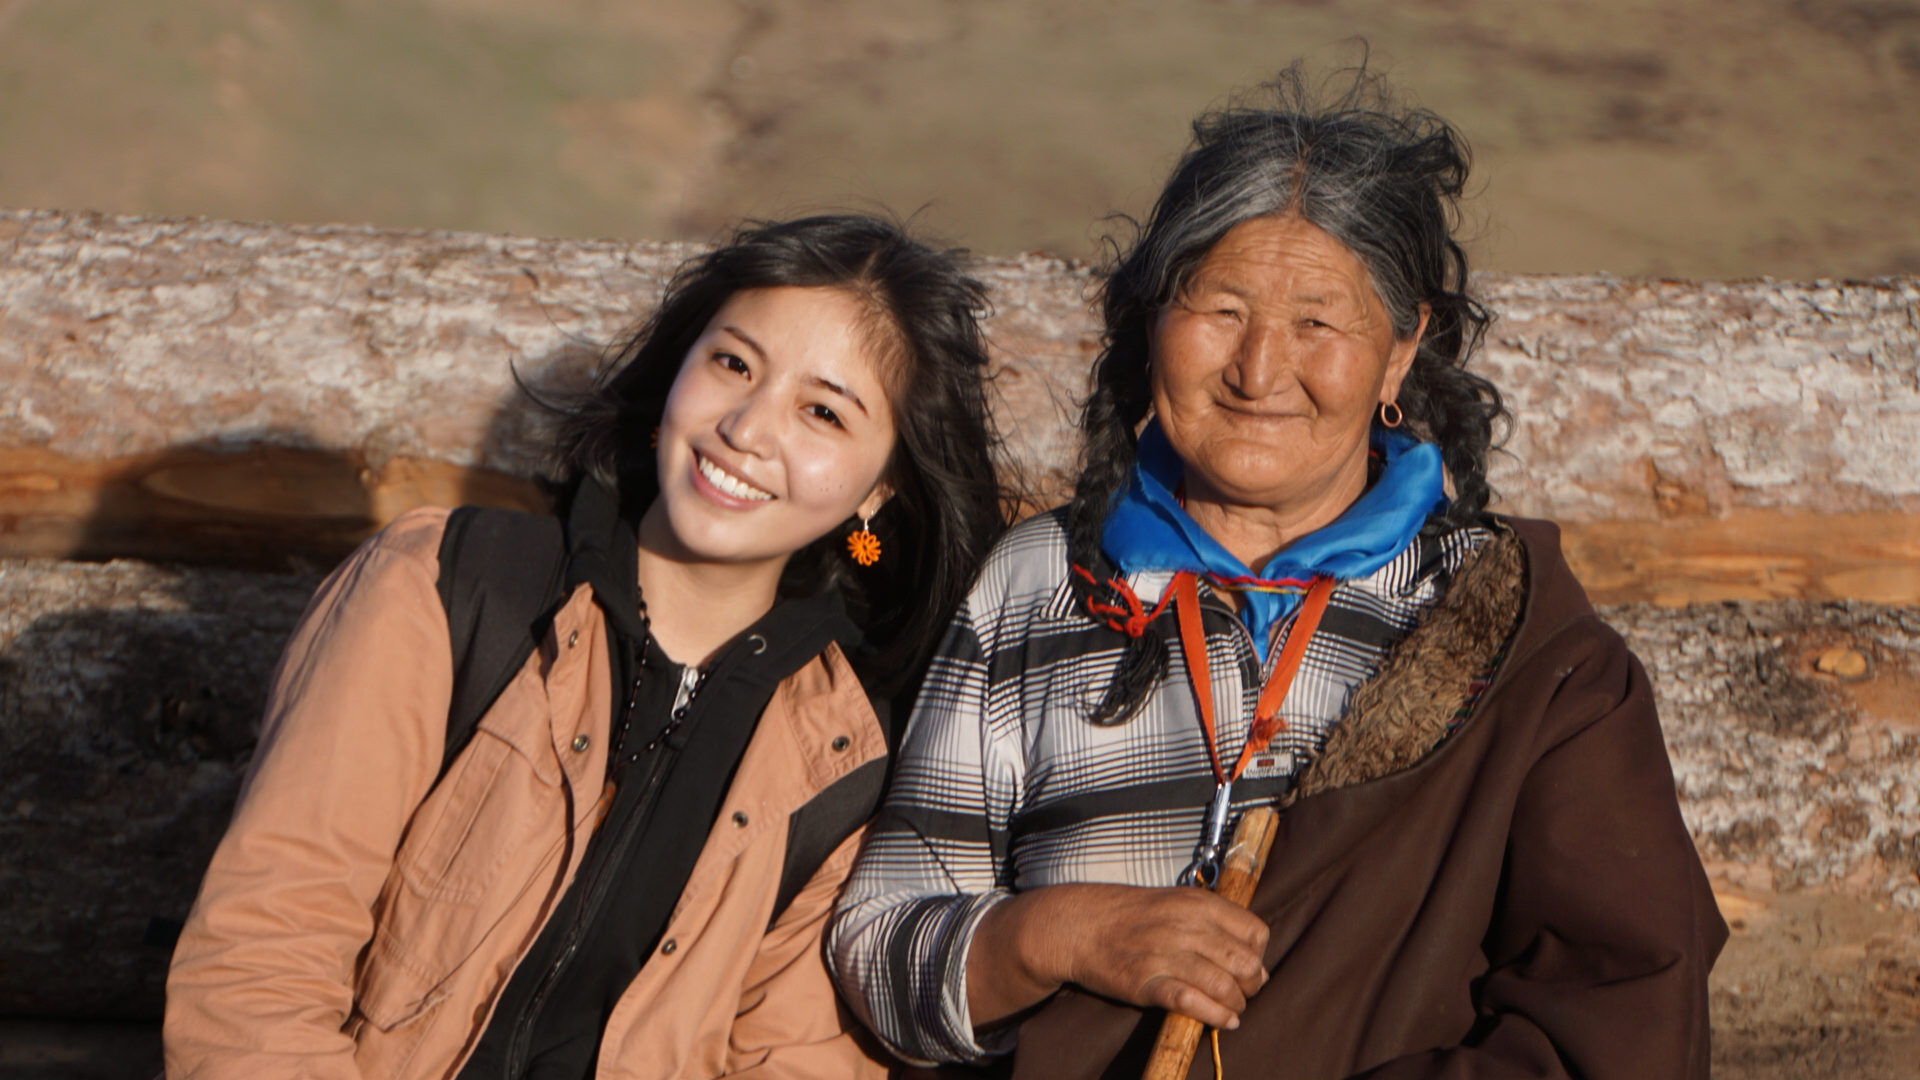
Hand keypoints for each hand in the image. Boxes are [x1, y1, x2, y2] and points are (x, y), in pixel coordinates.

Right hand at [966, 883, 1268, 1031]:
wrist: (1078, 925)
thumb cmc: (1129, 915)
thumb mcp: (1175, 902)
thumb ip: (1211, 922)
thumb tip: (1249, 956)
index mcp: (1198, 903)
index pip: (1255, 933)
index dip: (1258, 955)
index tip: (1248, 966)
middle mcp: (1186, 926)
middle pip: (1245, 964)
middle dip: (1251, 985)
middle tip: (1242, 992)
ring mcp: (1166, 954)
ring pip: (1224, 986)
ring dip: (1235, 1005)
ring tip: (1231, 1010)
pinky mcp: (1147, 982)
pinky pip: (1194, 1002)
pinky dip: (1214, 1016)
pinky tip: (1221, 1021)